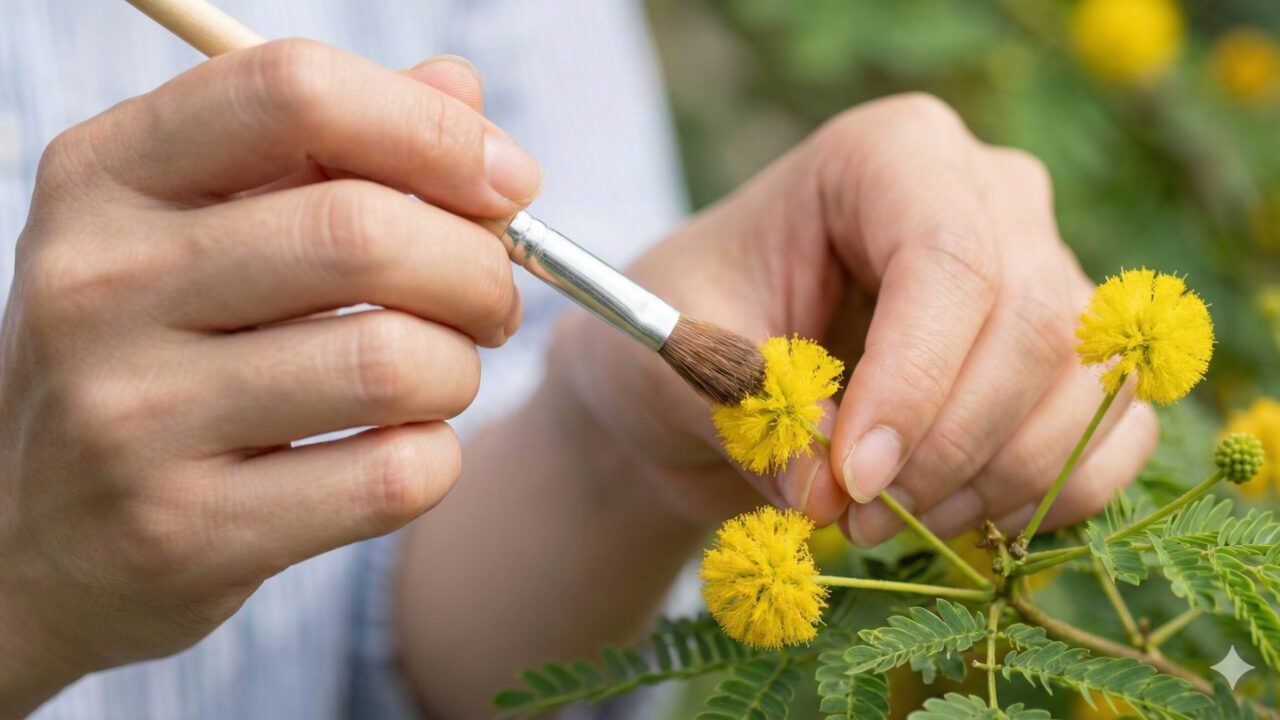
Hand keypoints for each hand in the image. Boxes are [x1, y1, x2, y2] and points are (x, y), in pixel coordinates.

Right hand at [0, 41, 536, 712]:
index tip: (508, 183)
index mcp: (105, 176)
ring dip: (458, 370)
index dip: (432, 130)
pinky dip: (437, 458)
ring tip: (440, 378)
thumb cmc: (158, 356)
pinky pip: (391, 477)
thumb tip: (462, 91)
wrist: (44, 542)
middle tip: (493, 302)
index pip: (293, 92)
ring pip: (392, 362)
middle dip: (477, 268)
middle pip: (362, 233)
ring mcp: (130, 418)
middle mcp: (99, 286)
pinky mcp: (183, 533)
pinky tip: (405, 450)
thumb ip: (332, 148)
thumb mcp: (204, 226)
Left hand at [563, 93, 1156, 540]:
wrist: (713, 377)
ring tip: (881, 524)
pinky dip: (1049, 499)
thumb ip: (751, 411)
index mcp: (890, 154)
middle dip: (946, 449)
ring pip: (1083, 387)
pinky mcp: (1072, 356)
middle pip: (1031, 324)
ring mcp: (1047, 270)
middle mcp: (990, 195)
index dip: (913, 382)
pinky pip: (1115, 433)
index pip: (947, 258)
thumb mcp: (681, 356)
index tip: (850, 481)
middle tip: (854, 519)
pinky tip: (955, 519)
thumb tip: (829, 493)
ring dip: (990, 486)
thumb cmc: (690, 332)